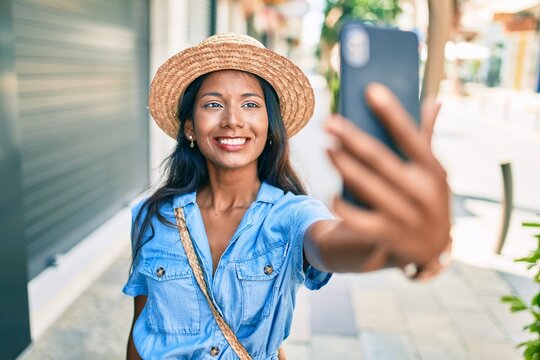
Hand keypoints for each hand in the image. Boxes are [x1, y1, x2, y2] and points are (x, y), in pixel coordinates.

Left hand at [325, 83, 451, 278]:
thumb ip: (427, 137)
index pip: (410, 136)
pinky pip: (358, 220)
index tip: (370, 89)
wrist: (433, 250)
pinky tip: (330, 192)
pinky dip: (342, 206)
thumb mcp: (434, 172)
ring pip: (366, 186)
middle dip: (352, 138)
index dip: (391, 112)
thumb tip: (433, 100)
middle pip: (379, 159)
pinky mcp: (388, 236)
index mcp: (433, 171)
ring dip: (343, 166)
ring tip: (327, 148)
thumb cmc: (428, 198)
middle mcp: (422, 193)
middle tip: (329, 122)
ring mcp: (405, 217)